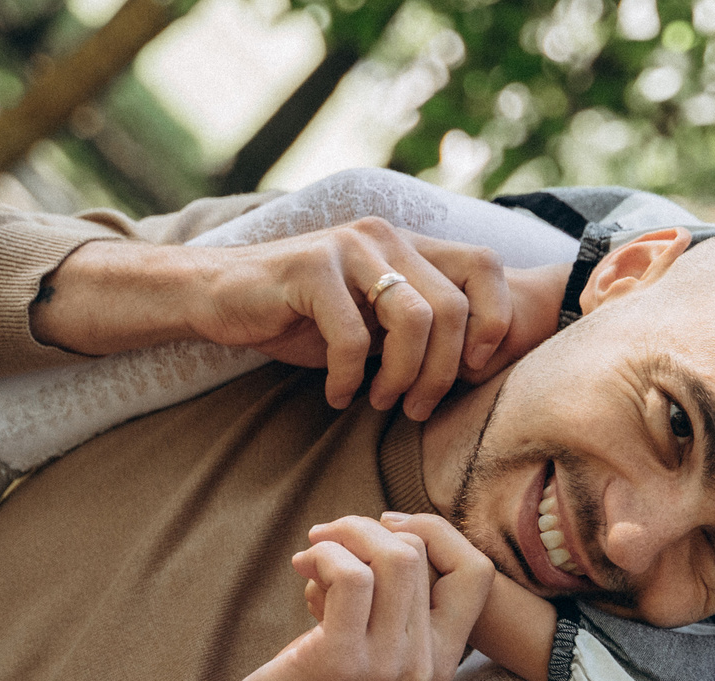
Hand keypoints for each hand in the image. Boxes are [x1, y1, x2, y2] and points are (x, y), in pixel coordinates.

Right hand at [40, 223, 520, 421]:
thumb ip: (416, 331)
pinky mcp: (310, 268)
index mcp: (407, 246)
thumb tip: (477, 368)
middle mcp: (384, 237)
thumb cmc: (300, 319)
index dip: (495, 319)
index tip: (476, 371)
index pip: (485, 265)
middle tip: (415, 408)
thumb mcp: (370, 325)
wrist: (219, 296)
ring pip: (413, 318)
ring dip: (404, 377)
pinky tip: (335, 395)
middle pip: (453, 305)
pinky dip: (349, 378)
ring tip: (382, 403)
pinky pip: (352, 337)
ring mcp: (348, 247)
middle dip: (443, 372)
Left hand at [126, 516, 488, 680]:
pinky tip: (304, 568)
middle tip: (326, 542)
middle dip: (368, 529)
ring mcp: (388, 665)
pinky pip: (352, 575)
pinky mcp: (342, 660)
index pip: (477, 573)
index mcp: (442, 662)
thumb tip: (384, 533)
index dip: (435, 533)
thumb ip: (392, 607)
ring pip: (397, 558)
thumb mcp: (370, 652)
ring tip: (314, 552)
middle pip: (424, 555)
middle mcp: (425, 666)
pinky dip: (326, 556)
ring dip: (347, 535)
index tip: (383, 530)